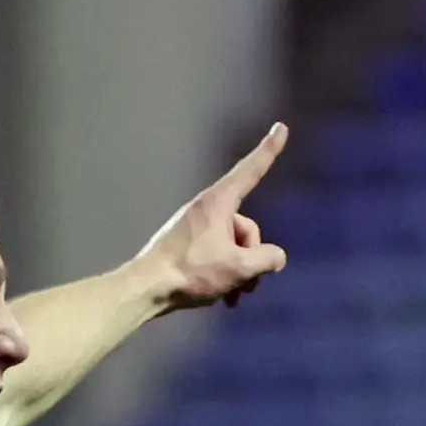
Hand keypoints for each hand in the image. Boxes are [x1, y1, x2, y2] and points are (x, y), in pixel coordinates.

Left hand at [136, 123, 290, 312]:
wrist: (145, 289)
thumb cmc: (189, 272)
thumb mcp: (238, 268)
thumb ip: (266, 259)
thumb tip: (275, 258)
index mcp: (218, 202)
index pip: (251, 170)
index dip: (269, 151)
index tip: (280, 128)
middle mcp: (205, 209)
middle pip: (245, 227)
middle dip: (251, 256)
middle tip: (246, 284)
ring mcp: (193, 227)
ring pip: (231, 245)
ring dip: (238, 271)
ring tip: (233, 296)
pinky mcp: (184, 245)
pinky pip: (214, 254)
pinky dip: (223, 273)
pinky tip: (223, 297)